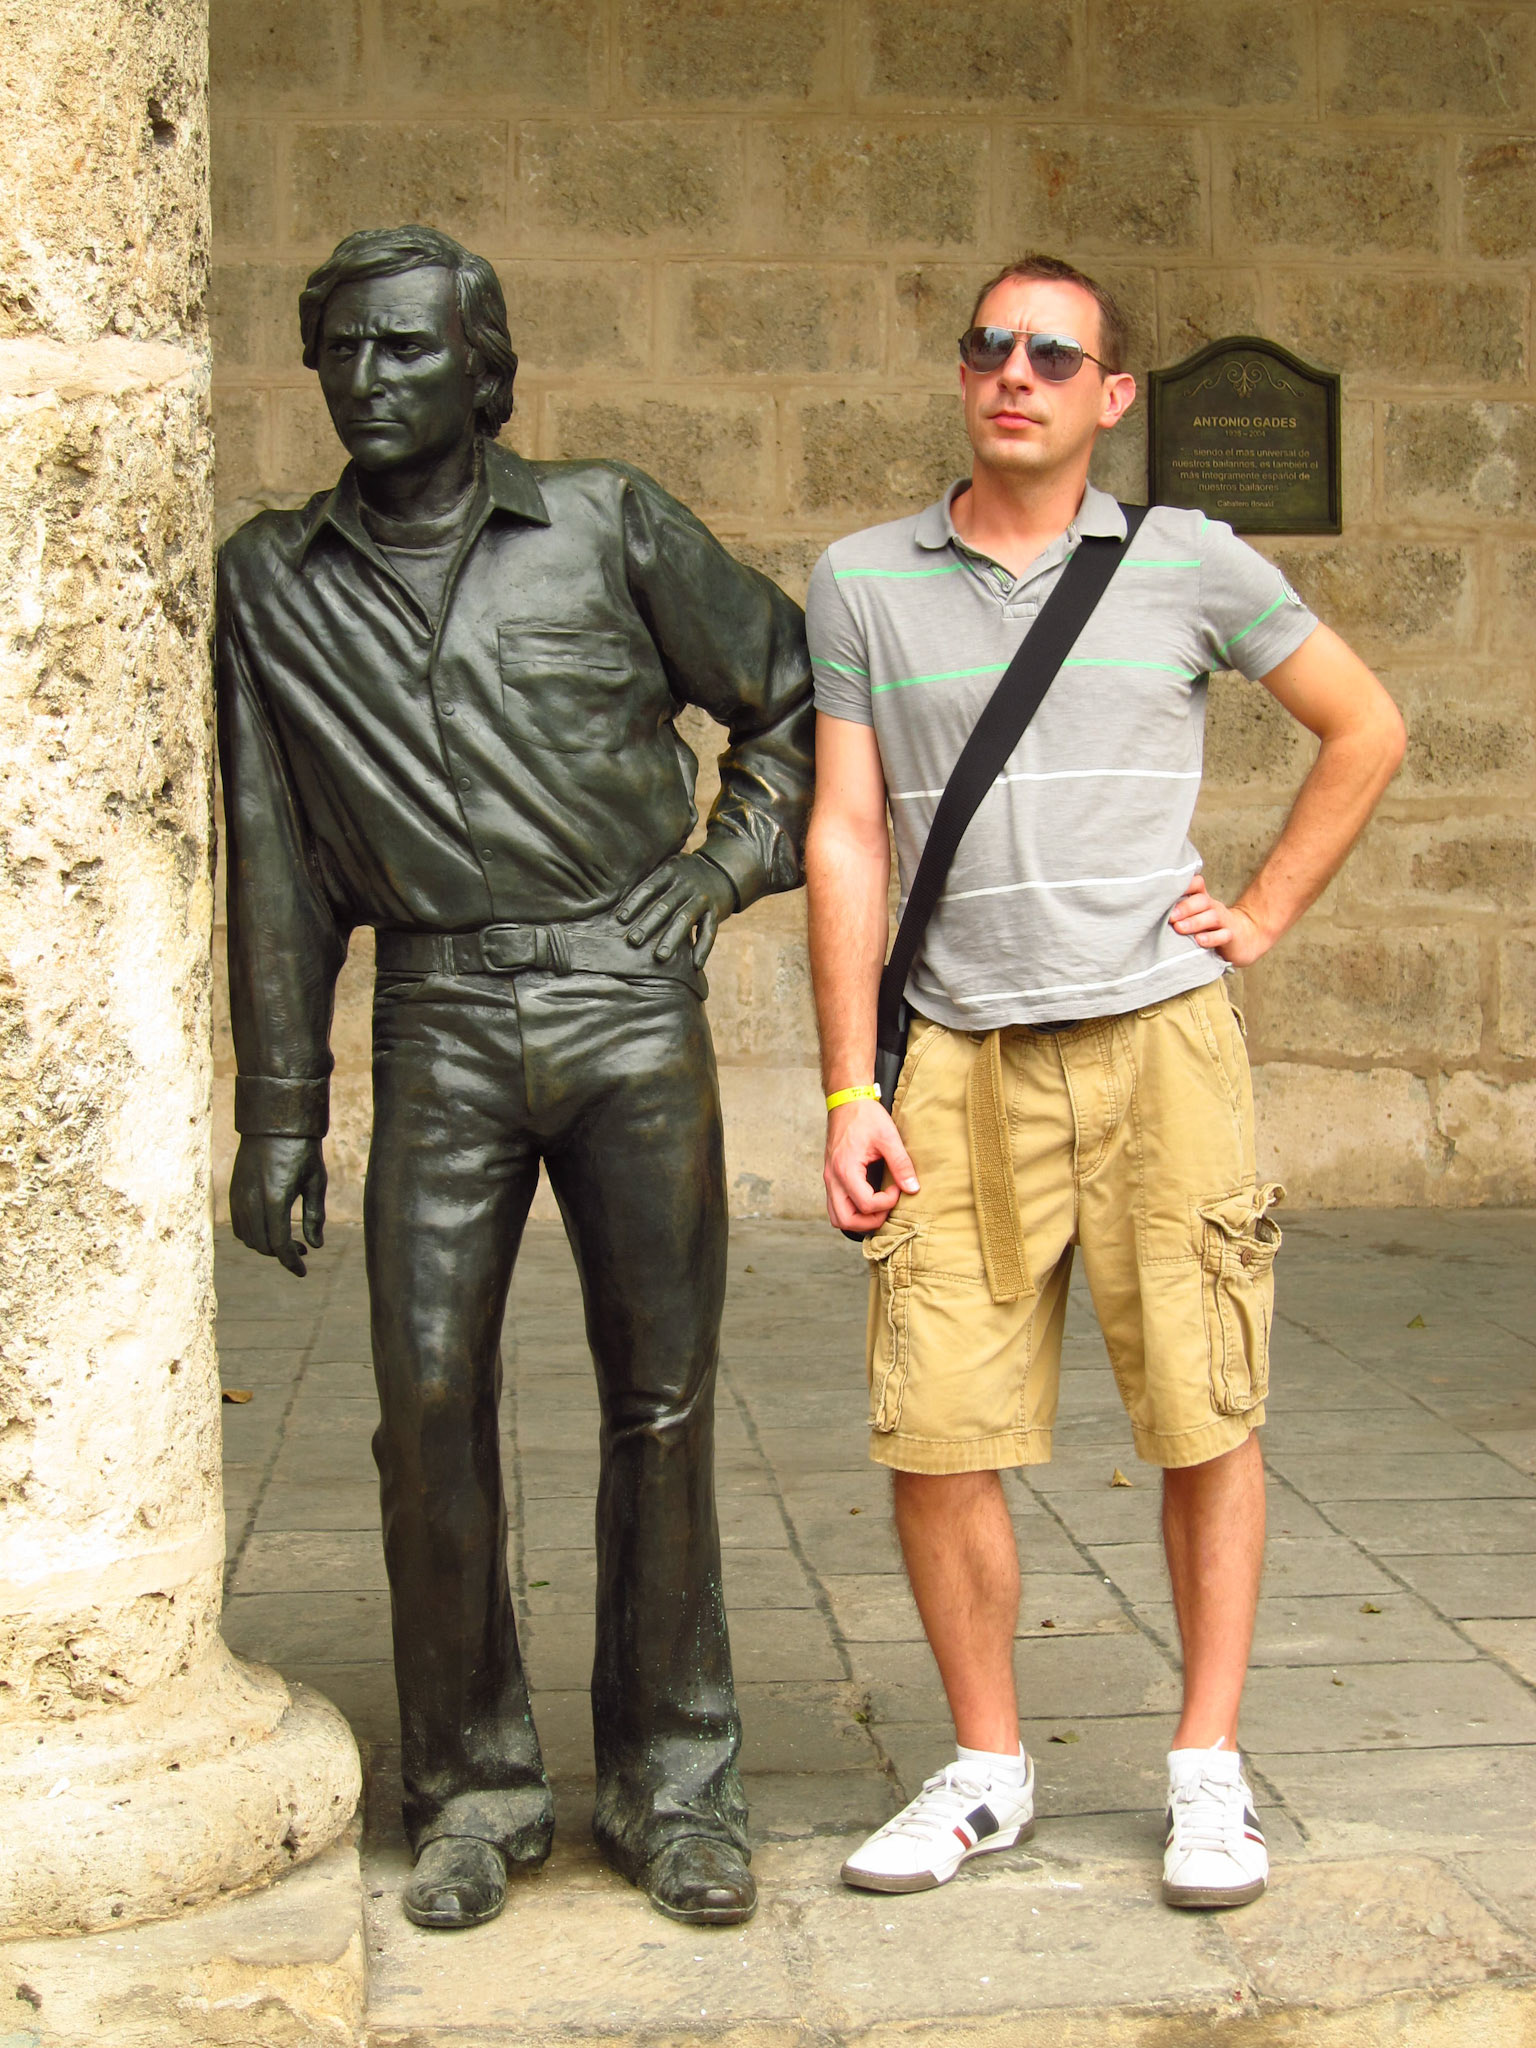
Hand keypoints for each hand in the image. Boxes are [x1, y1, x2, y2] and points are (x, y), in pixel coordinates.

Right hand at [229, 1135, 326, 1277]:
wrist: (274, 1123)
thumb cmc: (302, 1150)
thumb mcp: (317, 1181)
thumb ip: (315, 1216)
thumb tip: (315, 1246)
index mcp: (275, 1199)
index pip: (279, 1244)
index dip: (291, 1262)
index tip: (302, 1271)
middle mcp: (252, 1201)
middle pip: (262, 1245)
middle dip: (281, 1255)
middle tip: (301, 1250)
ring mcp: (239, 1196)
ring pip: (247, 1238)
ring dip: (265, 1246)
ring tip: (287, 1240)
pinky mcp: (233, 1192)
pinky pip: (238, 1225)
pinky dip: (252, 1234)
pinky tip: (269, 1228)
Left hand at [616, 853, 735, 967]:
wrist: (721, 870)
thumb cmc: (683, 874)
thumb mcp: (669, 868)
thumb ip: (650, 881)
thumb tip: (619, 908)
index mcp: (670, 870)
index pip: (649, 887)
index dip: (635, 903)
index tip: (620, 920)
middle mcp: (687, 883)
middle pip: (665, 905)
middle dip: (648, 924)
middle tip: (633, 941)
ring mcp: (703, 897)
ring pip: (686, 919)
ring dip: (672, 939)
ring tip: (660, 957)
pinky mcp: (716, 911)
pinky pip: (710, 931)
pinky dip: (703, 948)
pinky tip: (695, 965)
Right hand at [824, 1100, 919, 1232]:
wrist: (846, 1100)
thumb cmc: (865, 1116)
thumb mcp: (888, 1137)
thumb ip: (901, 1164)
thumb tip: (913, 1188)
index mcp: (846, 1169)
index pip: (866, 1205)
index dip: (887, 1202)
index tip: (897, 1187)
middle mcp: (832, 1178)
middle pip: (845, 1220)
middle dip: (870, 1222)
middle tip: (887, 1208)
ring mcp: (829, 1179)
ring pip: (837, 1217)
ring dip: (858, 1220)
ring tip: (877, 1208)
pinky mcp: (831, 1177)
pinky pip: (835, 1206)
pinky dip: (851, 1211)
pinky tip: (867, 1201)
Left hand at [1169, 874, 1271, 968]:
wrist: (1243, 939)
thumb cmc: (1209, 928)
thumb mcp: (1195, 917)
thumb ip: (1178, 912)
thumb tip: (1150, 911)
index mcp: (1202, 900)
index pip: (1196, 885)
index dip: (1185, 884)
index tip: (1167, 891)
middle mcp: (1213, 907)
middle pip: (1202, 901)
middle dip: (1185, 907)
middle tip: (1170, 917)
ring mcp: (1224, 921)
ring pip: (1212, 917)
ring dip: (1194, 922)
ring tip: (1179, 928)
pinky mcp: (1231, 937)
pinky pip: (1223, 935)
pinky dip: (1211, 938)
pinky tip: (1199, 941)